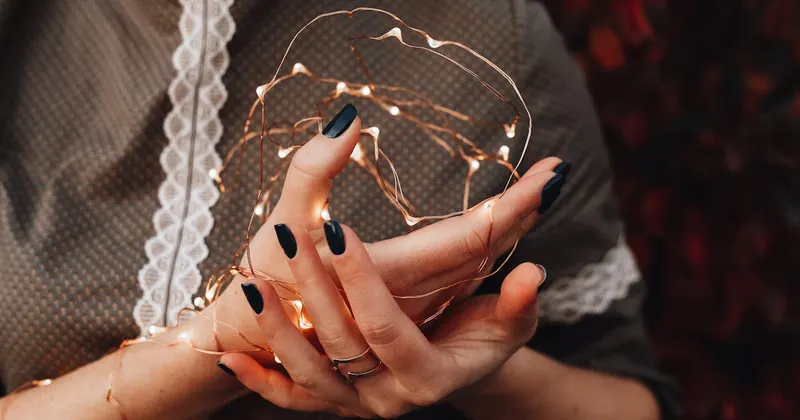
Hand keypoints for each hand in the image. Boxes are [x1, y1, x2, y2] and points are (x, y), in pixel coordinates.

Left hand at [219, 222, 542, 417]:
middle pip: (341, 343)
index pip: (387, 329)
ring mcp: (357, 406)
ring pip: (307, 373)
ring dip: (277, 328)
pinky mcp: (334, 406)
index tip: (339, 230)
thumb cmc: (484, 342)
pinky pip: (291, 401)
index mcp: (430, 377)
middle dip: (313, 287)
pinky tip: (233, 356)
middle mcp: (389, 399)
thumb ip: (518, 304)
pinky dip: (261, 381)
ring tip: (249, 281)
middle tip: (287, 232)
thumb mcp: (509, 326)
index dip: (362, 282)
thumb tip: (535, 273)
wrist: (457, 375)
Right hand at [231, 103, 562, 323]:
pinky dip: (484, 247)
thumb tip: (351, 122)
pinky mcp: (408, 303)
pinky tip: (499, 230)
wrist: (255, 341)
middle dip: (524, 209)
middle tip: (557, 173)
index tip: (552, 172)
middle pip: (485, 251)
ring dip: (508, 228)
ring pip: (475, 266)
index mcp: (394, 277)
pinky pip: (458, 275)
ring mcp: (416, 303)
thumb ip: (310, 174)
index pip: (472, 235)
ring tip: (538, 193)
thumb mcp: (279, 223)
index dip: (514, 202)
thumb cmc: (265, 282)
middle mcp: (416, 297)